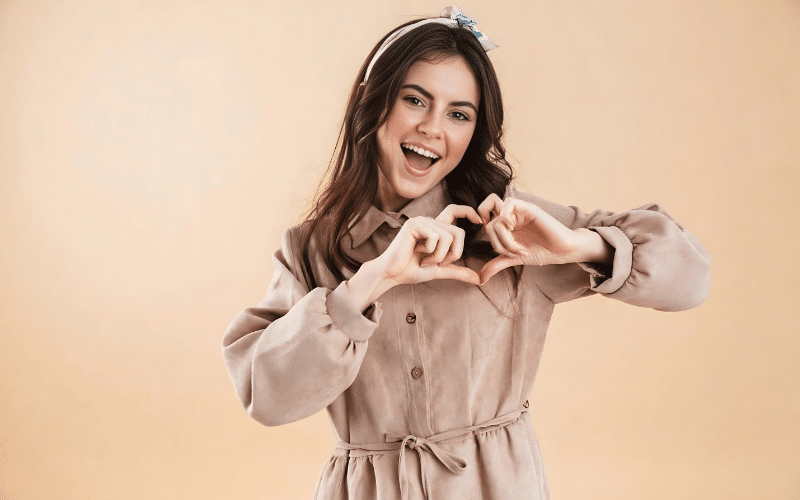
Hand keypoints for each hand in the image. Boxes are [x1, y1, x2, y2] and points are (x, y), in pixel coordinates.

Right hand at [376, 204, 482, 285]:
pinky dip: (430, 251)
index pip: (454, 211)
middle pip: (458, 232)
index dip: (468, 212)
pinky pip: (436, 237)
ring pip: (449, 237)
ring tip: (425, 260)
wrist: (392, 274)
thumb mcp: (439, 271)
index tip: (479, 221)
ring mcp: (422, 221)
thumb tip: (478, 278)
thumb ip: (457, 271)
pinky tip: (417, 253)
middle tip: (439, 264)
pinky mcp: (415, 224)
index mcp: (435, 229)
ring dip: (439, 256)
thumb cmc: (411, 271)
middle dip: (454, 253)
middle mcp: (430, 221)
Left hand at [477, 194, 611, 283]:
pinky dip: (506, 219)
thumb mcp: (515, 258)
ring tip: (520, 249)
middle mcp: (511, 217)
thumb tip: (481, 278)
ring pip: (496, 216)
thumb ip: (498, 263)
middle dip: (497, 242)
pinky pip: (508, 203)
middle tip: (514, 253)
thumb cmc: (542, 252)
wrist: (562, 251)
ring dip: (504, 237)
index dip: (489, 237)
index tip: (502, 251)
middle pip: (487, 221)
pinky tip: (519, 234)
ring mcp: (519, 211)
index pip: (485, 222)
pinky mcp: (528, 208)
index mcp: (506, 225)